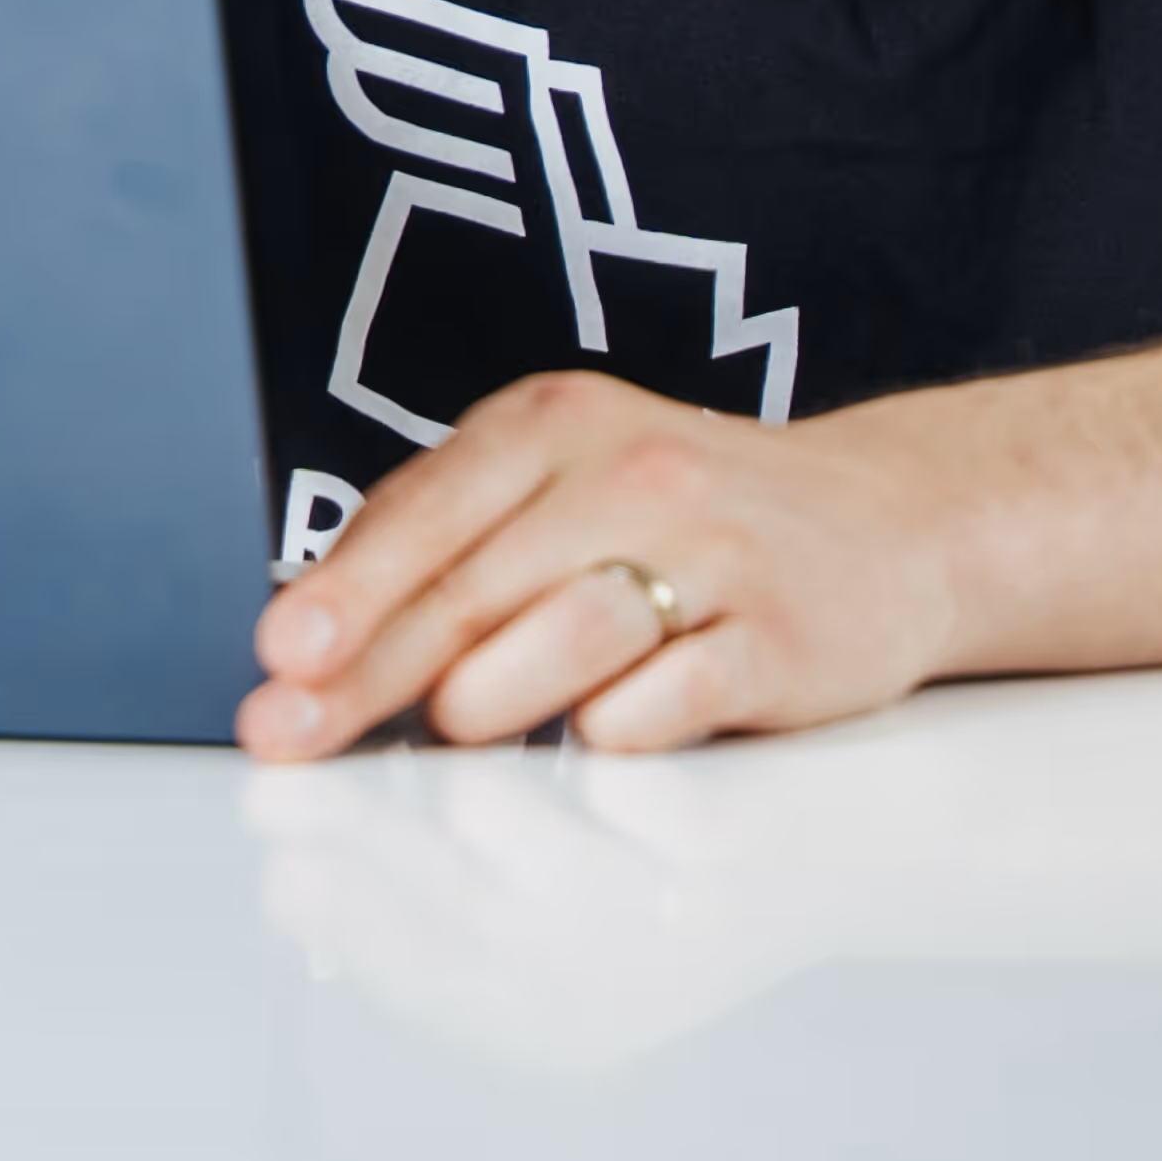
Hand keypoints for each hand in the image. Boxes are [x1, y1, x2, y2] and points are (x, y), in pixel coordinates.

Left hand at [239, 368, 964, 757]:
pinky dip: (620, 726)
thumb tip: (316, 640)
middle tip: (293, 734)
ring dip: (492, 694)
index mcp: (553, 420)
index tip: (273, 658)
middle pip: (473, 584)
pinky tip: (590, 740)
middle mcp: (627, 469)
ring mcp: (711, 549)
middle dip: (370, 670)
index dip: (340, 593)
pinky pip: (676, 693)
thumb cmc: (686, 514)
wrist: (888, 518)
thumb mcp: (563, 486)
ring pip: (569, 631)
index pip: (422, 513)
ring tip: (450, 731)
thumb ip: (456, 548)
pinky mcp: (780, 634)